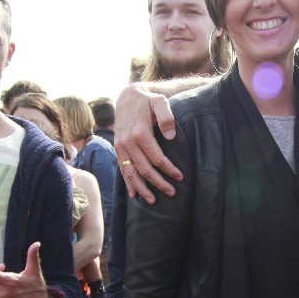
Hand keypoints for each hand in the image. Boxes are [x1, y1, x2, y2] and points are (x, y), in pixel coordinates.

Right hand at [115, 83, 180, 203]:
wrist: (127, 97)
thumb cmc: (148, 101)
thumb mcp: (159, 102)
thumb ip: (166, 116)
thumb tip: (171, 136)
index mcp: (140, 133)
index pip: (157, 158)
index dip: (169, 169)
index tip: (180, 177)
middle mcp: (128, 142)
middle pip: (145, 169)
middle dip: (159, 183)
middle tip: (172, 193)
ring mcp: (121, 147)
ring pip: (132, 173)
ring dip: (143, 188)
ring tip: (153, 201)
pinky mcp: (118, 149)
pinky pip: (122, 169)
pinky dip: (128, 183)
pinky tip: (134, 194)